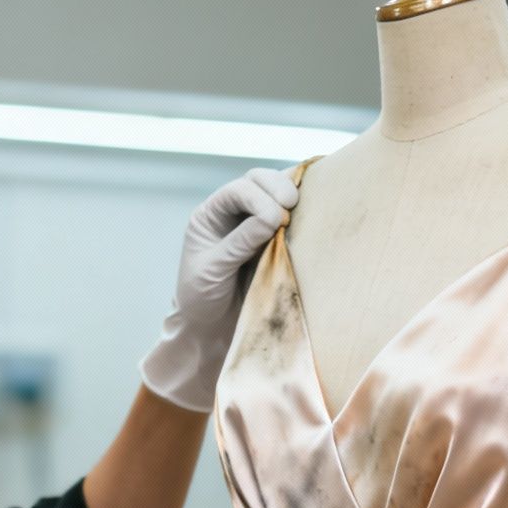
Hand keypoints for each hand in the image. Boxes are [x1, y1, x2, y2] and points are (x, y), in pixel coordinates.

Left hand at [138, 168, 299, 412]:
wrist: (208, 327)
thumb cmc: (201, 299)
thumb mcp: (213, 270)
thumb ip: (239, 242)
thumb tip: (272, 216)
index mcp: (209, 215)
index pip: (236, 191)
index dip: (258, 197)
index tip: (277, 218)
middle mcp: (230, 213)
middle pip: (256, 180)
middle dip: (276, 185)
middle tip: (292, 204)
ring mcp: (251, 223)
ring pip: (272, 190)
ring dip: (288, 193)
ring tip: (298, 209)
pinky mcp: (270, 238)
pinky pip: (285, 213)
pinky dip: (297, 210)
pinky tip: (306, 213)